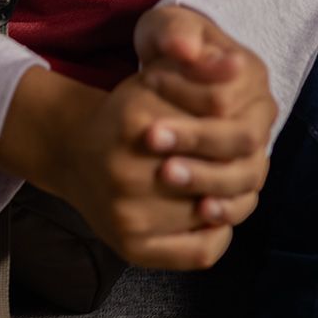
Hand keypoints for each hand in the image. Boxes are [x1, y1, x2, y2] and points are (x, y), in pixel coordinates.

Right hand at [39, 33, 268, 272]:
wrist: (74, 153)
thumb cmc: (127, 113)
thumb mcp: (157, 80)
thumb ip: (198, 71)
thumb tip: (237, 66)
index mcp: (136, 122)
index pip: (215, 131)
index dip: (237, 132)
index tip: (243, 128)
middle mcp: (126, 172)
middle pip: (217, 176)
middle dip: (235, 167)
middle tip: (242, 161)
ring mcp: (128, 215)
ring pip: (211, 213)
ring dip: (229, 200)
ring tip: (229, 185)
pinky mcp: (133, 248)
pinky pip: (201, 252)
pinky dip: (219, 235)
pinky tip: (213, 214)